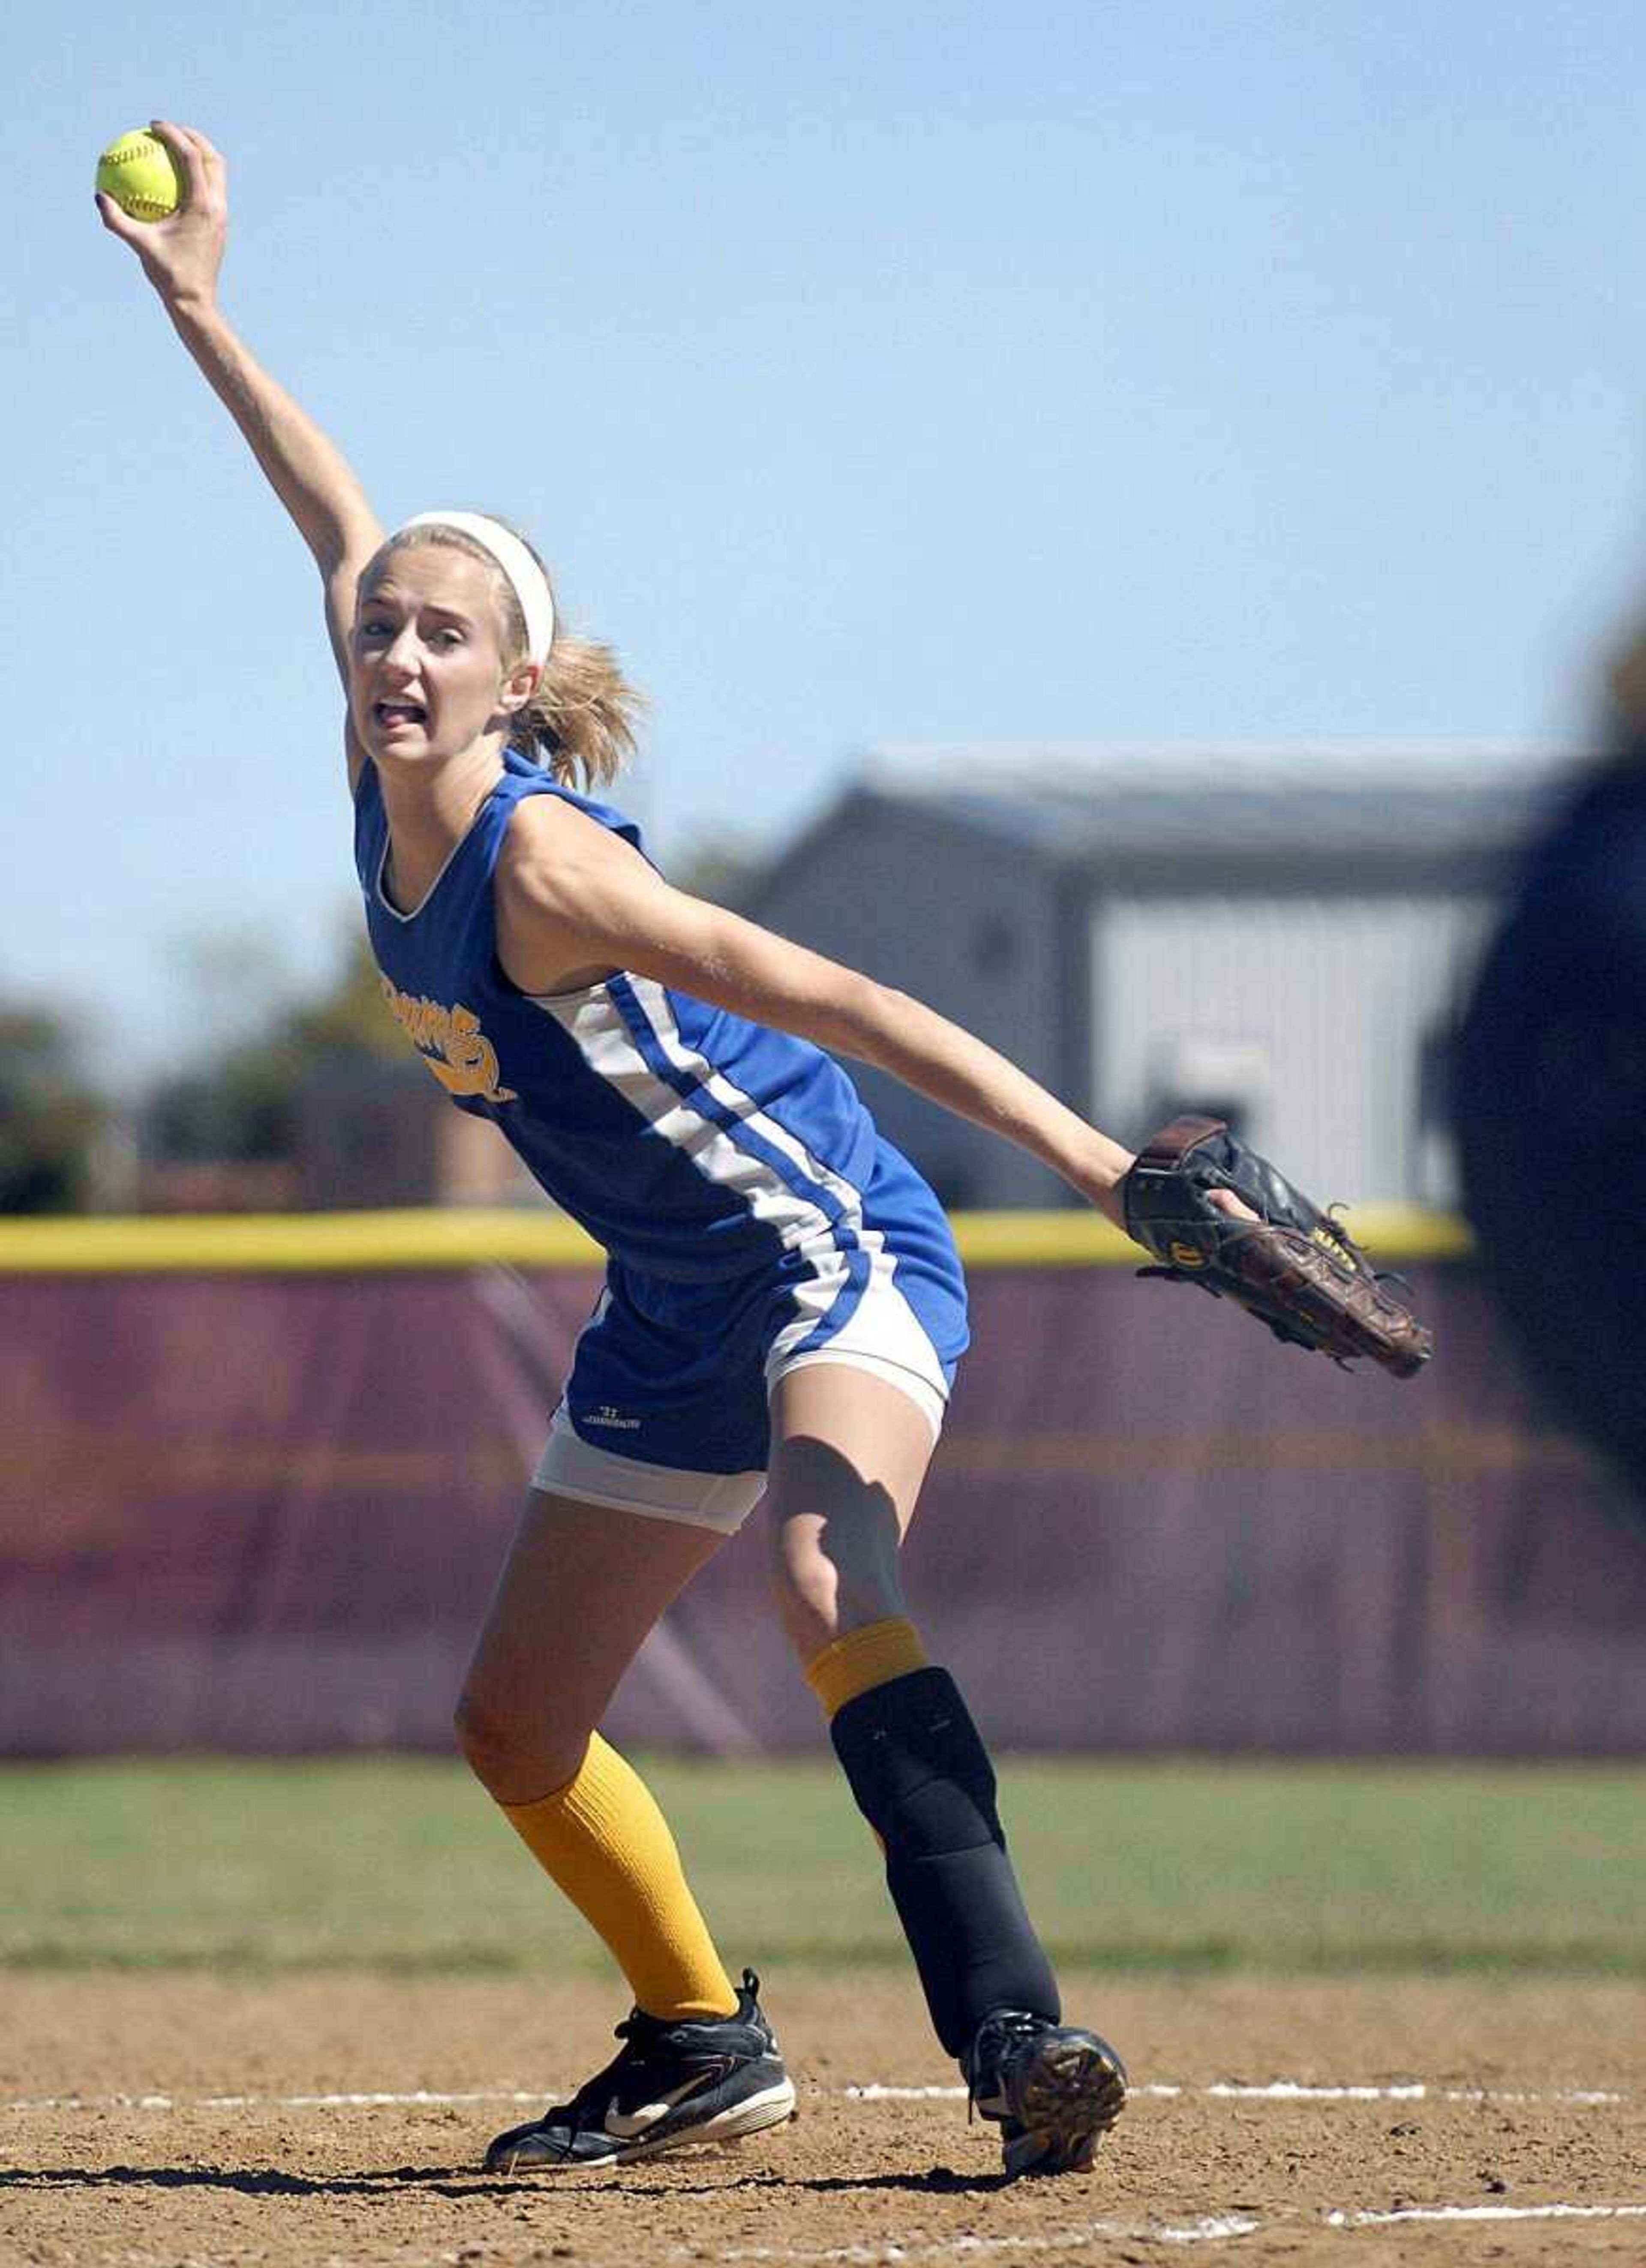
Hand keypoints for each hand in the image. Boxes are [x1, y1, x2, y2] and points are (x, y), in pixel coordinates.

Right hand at [95, 121, 226, 311]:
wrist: (195, 302)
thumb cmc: (169, 276)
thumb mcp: (139, 246)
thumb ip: (117, 220)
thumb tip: (99, 196)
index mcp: (202, 206)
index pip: (192, 157)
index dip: (174, 134)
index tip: (154, 126)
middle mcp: (217, 207)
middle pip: (212, 158)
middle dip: (193, 136)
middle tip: (168, 129)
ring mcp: (221, 216)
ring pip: (217, 173)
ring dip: (199, 155)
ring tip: (174, 148)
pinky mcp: (219, 224)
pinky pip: (211, 189)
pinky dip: (197, 176)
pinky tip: (174, 178)